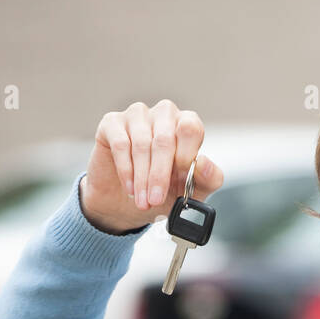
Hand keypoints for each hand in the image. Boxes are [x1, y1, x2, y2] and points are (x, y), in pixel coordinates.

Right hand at [80, 99, 223, 233]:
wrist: (126, 203)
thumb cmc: (162, 192)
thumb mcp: (191, 193)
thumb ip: (208, 179)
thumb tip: (204, 163)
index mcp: (187, 126)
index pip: (191, 128)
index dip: (185, 156)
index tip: (180, 181)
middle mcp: (163, 115)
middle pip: (165, 139)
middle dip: (160, 175)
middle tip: (155, 199)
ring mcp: (137, 115)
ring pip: (142, 144)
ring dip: (142, 178)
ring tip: (142, 201)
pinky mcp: (112, 123)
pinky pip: (121, 144)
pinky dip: (126, 170)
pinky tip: (129, 188)